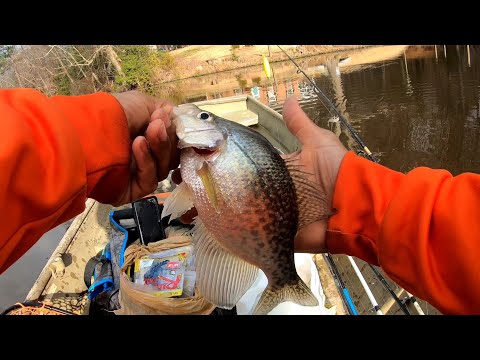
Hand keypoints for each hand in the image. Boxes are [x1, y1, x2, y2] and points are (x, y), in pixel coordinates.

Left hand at [112, 90, 179, 204]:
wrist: (84, 132)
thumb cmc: (112, 114)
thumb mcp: (143, 103)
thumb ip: (166, 111)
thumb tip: (175, 118)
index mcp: (147, 138)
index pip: (174, 143)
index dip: (176, 134)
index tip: (171, 120)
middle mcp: (145, 158)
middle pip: (172, 157)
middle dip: (166, 139)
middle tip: (157, 125)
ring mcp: (138, 176)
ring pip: (163, 168)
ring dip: (157, 149)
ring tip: (145, 135)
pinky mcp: (133, 192)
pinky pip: (149, 180)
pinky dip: (146, 162)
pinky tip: (137, 145)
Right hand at [169, 96, 347, 253]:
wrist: (352, 208)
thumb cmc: (336, 172)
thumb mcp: (317, 143)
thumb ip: (299, 125)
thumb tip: (287, 98)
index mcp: (274, 171)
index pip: (241, 165)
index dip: (221, 161)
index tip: (196, 155)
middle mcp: (266, 191)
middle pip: (232, 189)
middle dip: (208, 187)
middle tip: (181, 182)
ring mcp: (266, 213)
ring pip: (232, 211)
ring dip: (210, 209)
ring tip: (184, 206)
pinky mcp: (270, 233)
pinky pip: (244, 232)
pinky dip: (225, 230)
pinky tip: (200, 224)